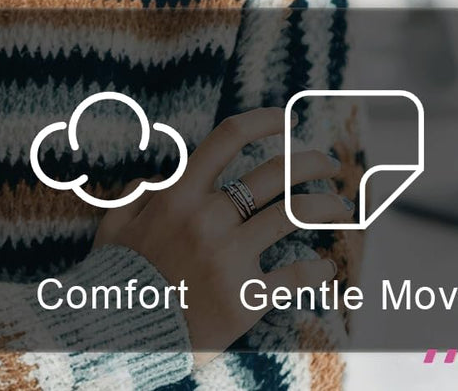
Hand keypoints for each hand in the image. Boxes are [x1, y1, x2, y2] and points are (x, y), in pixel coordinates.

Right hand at [91, 107, 350, 363]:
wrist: (122, 339)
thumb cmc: (116, 280)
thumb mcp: (116, 226)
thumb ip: (138, 195)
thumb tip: (162, 181)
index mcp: (178, 196)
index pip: (226, 140)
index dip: (261, 122)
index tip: (285, 118)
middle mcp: (208, 218)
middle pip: (273, 174)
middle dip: (309, 162)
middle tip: (328, 163)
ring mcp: (229, 257)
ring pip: (293, 215)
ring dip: (325, 206)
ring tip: (342, 207)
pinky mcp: (246, 298)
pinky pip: (296, 276)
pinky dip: (318, 271)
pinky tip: (327, 268)